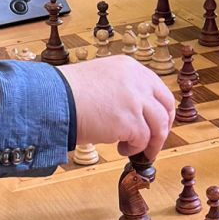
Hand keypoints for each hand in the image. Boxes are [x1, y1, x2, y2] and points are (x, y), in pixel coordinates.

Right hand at [58, 57, 176, 161]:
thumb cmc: (66, 93)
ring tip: (138, 151)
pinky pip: (143, 140)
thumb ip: (121, 91)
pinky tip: (122, 149)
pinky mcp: (130, 121)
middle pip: (165, 106)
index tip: (157, 123)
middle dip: (163, 127)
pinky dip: (135, 149)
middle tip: (154, 141)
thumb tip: (132, 113)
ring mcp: (135, 100)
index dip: (161, 109)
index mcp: (129, 68)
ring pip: (159, 126)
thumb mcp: (100, 80)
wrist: (53, 100)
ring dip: (151, 142)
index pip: (158, 89)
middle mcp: (136, 80)